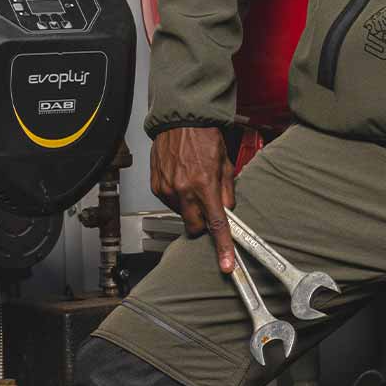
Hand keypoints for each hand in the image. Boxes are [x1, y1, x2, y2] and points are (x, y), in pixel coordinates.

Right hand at [151, 127, 236, 272]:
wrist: (180, 121)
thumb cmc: (203, 137)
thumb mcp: (225, 163)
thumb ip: (228, 191)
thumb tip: (228, 211)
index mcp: (204, 185)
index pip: (216, 224)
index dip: (222, 247)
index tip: (226, 264)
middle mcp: (184, 190)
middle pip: (195, 227)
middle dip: (202, 222)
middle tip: (208, 205)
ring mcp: (167, 190)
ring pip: (182, 215)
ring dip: (190, 207)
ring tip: (194, 182)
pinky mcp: (157, 187)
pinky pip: (170, 203)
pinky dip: (178, 197)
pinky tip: (182, 179)